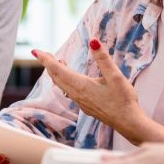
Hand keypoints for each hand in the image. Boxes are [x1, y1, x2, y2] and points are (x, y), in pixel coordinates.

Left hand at [33, 37, 147, 138]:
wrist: (128, 122)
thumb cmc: (123, 100)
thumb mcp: (115, 76)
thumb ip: (103, 58)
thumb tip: (93, 41)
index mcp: (81, 85)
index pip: (57, 69)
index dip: (45, 59)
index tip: (35, 51)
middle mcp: (77, 94)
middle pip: (56, 77)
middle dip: (48, 64)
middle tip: (43, 54)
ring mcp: (80, 102)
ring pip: (61, 85)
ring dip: (56, 73)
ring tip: (56, 62)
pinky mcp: (86, 106)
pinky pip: (68, 91)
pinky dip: (64, 81)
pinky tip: (71, 79)